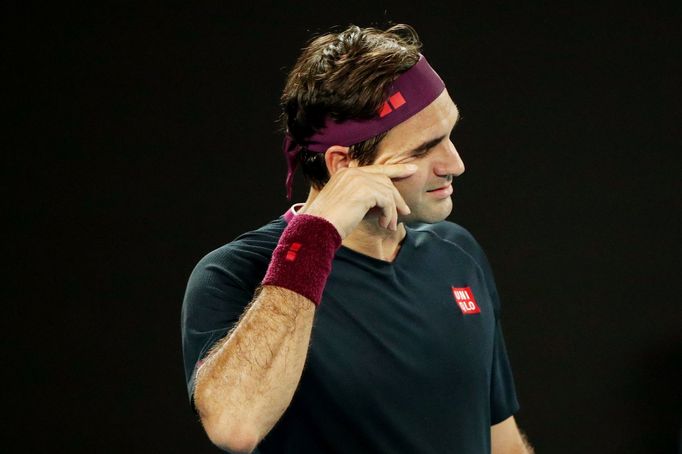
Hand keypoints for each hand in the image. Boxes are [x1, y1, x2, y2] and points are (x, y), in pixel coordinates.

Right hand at [302, 164, 416, 238]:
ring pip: (388, 192)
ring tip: (390, 226)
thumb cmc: (329, 222)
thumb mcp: (345, 204)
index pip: (376, 168)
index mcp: (345, 173)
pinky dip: (389, 214)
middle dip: (397, 197)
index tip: (411, 169)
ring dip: (392, 211)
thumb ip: (362, 197)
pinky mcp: (365, 191)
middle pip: (385, 180)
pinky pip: (387, 202)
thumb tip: (384, 204)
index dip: (396, 168)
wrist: (317, 228)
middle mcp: (352, 172)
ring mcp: (359, 180)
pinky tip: (384, 225)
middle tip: (405, 211)